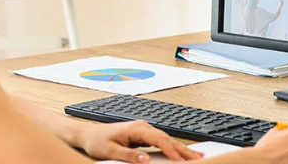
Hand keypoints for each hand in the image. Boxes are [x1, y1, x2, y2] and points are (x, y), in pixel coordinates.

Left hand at [77, 121, 202, 162]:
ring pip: (166, 140)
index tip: (182, 161)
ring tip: (196, 157)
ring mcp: (143, 130)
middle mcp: (142, 127)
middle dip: (183, 149)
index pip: (160, 139)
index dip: (172, 151)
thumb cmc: (97, 141)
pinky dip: (172, 149)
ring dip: (181, 149)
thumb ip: (129, 155)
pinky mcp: (143, 135)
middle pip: (167, 138)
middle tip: (199, 158)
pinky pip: (161, 142)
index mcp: (136, 129)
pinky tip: (180, 154)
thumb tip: (146, 159)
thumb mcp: (110, 151)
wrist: (88, 134)